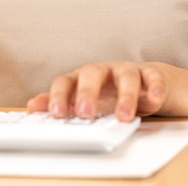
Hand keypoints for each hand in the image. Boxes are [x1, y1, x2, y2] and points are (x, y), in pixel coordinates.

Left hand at [26, 61, 167, 121]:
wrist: (144, 84)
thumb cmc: (109, 93)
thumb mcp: (82, 101)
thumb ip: (59, 103)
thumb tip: (31, 106)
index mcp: (82, 77)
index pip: (66, 81)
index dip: (59, 96)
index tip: (56, 114)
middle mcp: (104, 70)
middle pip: (93, 72)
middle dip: (88, 92)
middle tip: (86, 114)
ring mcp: (127, 70)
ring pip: (126, 76)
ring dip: (126, 96)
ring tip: (124, 116)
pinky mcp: (150, 75)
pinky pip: (153, 77)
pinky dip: (155, 87)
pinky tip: (155, 100)